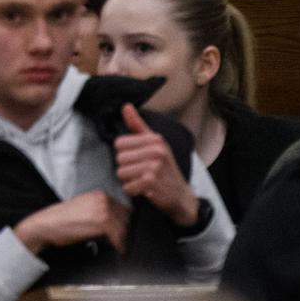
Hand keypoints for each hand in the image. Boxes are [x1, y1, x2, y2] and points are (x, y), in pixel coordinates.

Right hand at [13, 189, 128, 254]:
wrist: (44, 224)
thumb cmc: (60, 219)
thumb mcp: (82, 207)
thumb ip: (99, 210)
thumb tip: (116, 223)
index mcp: (99, 194)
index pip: (122, 209)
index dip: (122, 223)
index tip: (120, 232)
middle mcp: (103, 199)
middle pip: (126, 218)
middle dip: (123, 231)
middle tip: (118, 242)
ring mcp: (104, 210)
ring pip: (124, 229)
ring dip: (121, 240)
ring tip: (116, 247)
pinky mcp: (102, 223)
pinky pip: (118, 237)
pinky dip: (119, 246)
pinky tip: (115, 250)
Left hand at [114, 103, 199, 225]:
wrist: (180, 195)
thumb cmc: (164, 168)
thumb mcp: (154, 144)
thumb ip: (137, 125)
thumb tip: (126, 106)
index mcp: (155, 139)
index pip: (119, 143)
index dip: (125, 154)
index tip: (138, 159)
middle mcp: (156, 150)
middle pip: (119, 159)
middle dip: (126, 169)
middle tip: (142, 172)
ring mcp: (155, 166)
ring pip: (121, 173)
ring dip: (129, 180)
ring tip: (143, 180)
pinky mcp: (152, 182)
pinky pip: (127, 187)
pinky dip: (132, 191)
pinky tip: (145, 190)